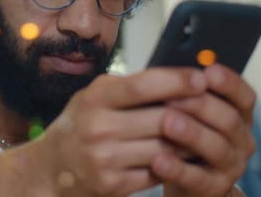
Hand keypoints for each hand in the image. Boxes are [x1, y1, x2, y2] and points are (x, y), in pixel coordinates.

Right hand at [36, 68, 207, 196]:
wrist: (50, 169)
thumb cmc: (77, 126)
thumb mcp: (92, 97)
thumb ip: (126, 87)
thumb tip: (174, 76)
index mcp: (94, 100)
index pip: (142, 86)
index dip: (176, 80)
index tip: (201, 78)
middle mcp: (98, 128)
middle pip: (161, 119)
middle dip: (192, 112)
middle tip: (210, 106)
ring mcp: (105, 159)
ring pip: (166, 148)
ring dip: (188, 140)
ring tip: (201, 131)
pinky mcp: (114, 184)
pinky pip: (158, 171)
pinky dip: (174, 163)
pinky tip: (181, 155)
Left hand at [150, 64, 256, 196]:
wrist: (182, 178)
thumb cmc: (183, 139)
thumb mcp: (188, 111)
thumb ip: (185, 93)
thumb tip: (170, 71)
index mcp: (238, 115)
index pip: (244, 96)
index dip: (229, 83)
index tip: (209, 71)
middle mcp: (240, 139)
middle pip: (229, 119)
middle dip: (200, 105)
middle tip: (173, 96)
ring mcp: (231, 166)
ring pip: (217, 147)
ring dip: (191, 133)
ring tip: (166, 123)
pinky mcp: (214, 188)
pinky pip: (198, 179)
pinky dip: (177, 169)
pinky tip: (159, 159)